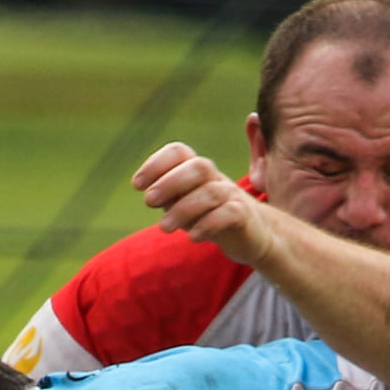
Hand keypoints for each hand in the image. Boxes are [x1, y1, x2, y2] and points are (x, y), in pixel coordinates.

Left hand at [133, 142, 276, 265]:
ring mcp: (232, 195)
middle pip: (198, 167)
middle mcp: (216, 178)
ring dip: (183, 209)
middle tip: (149, 202)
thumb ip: (169, 198)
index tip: (137, 185)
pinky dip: (207, 225)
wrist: (252, 235)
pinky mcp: (243, 216)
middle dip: (170, 182)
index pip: (179, 152)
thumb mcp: (185, 206)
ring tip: (163, 227)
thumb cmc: (211, 217)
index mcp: (198, 171)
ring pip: (210, 192)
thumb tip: (149, 194)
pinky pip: (228, 214)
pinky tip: (192, 238)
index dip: (156, 163)